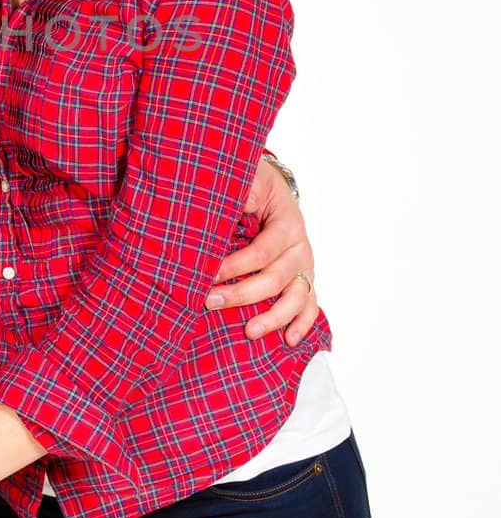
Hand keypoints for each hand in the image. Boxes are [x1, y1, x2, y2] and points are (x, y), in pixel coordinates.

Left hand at [205, 154, 318, 345]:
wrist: (272, 190)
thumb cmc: (256, 185)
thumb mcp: (251, 178)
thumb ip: (246, 189)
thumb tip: (242, 202)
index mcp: (288, 224)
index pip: (262, 251)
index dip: (235, 265)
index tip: (207, 274)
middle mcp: (300, 249)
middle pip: (275, 279)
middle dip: (242, 294)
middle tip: (210, 302)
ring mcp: (304, 268)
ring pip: (295, 299)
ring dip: (273, 317)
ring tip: (250, 332)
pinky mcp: (304, 281)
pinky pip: (309, 306)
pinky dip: (303, 324)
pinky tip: (289, 340)